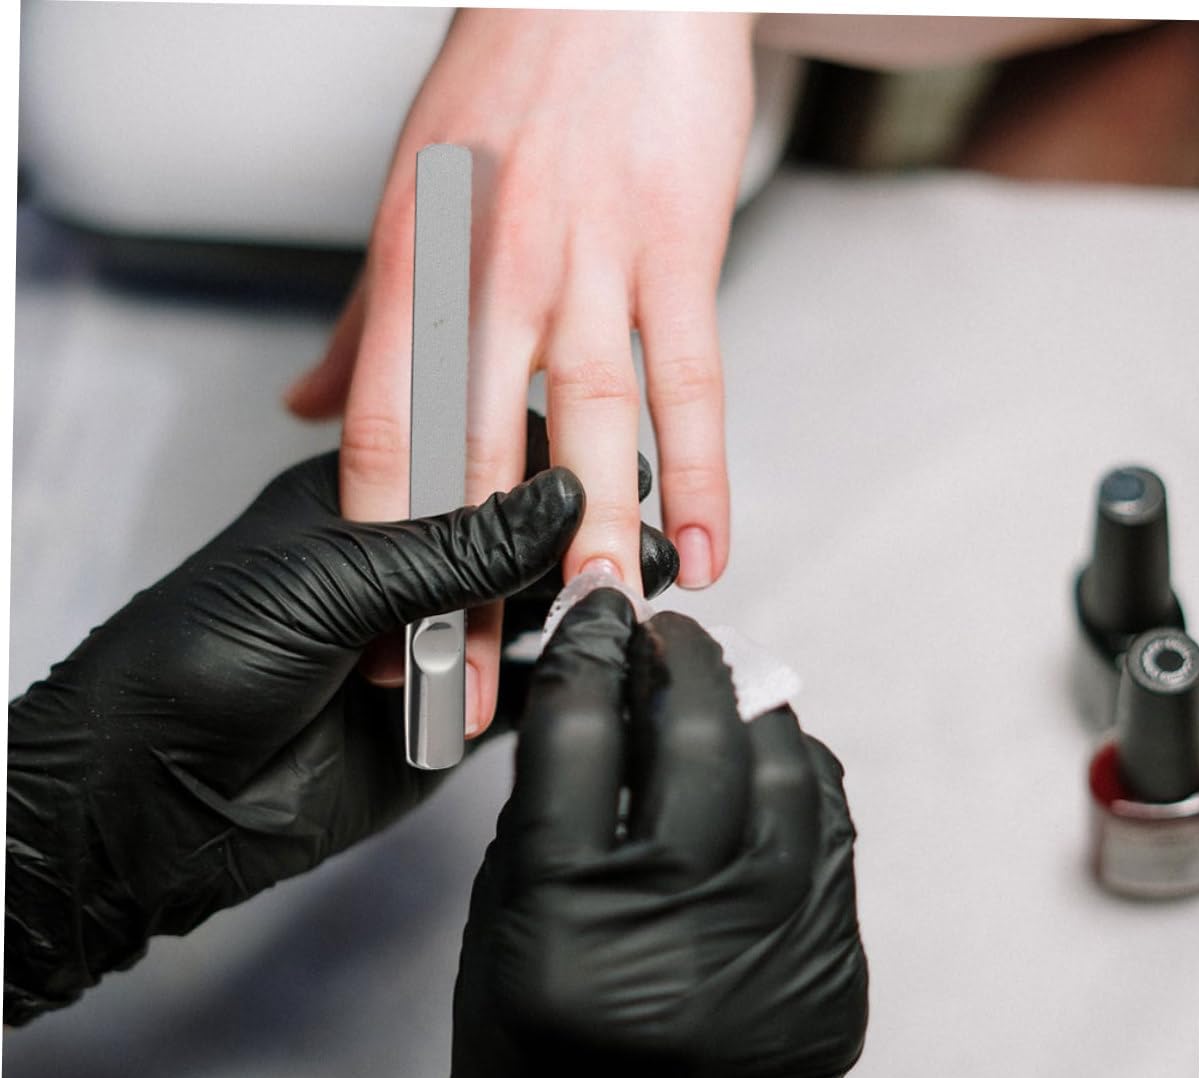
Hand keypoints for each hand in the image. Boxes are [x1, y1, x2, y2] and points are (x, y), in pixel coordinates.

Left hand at [4, 454, 592, 1026]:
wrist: (154, 802)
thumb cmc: (202, 660)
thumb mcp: (328, 583)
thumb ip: (450, 548)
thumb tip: (557, 502)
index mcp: (371, 502)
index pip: (480, 459)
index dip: (550, 466)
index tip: (614, 476)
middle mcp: (412, 569)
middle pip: (521, 540)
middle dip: (584, 541)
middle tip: (647, 548)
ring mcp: (435, 647)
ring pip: (534, 614)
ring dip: (585, 607)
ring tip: (637, 601)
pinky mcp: (450, 722)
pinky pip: (527, 696)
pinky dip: (567, 683)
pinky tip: (610, 667)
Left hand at [286, 9, 756, 735]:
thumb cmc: (512, 83)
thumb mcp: (408, 199)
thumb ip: (358, 319)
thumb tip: (301, 402)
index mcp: (417, 266)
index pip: (379, 430)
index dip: (378, 545)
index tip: (387, 634)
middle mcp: (492, 270)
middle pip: (472, 453)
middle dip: (472, 582)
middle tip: (472, 683)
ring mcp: (589, 260)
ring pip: (588, 424)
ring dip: (595, 536)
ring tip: (599, 626)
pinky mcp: (676, 250)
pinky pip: (692, 378)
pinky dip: (704, 470)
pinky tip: (706, 545)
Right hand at [450, 590, 868, 1077]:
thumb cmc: (536, 1061)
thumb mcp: (504, 919)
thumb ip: (552, 799)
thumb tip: (606, 690)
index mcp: (567, 919)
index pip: (582, 730)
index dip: (591, 647)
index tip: (600, 611)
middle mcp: (679, 932)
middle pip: (699, 736)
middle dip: (682, 659)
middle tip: (669, 635)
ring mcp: (772, 956)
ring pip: (785, 769)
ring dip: (750, 709)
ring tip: (722, 694)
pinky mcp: (831, 978)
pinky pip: (830, 832)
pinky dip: (797, 780)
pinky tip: (767, 765)